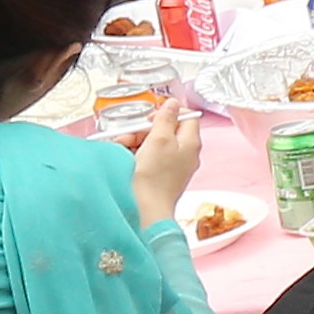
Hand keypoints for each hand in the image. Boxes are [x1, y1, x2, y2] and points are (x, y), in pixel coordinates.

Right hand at [128, 89, 201, 225]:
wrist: (145, 210)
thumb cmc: (154, 177)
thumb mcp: (159, 139)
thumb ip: (166, 119)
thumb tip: (173, 103)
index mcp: (191, 143)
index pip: (187, 117)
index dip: (169, 112)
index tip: (152, 117)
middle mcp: (186, 154)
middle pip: (167, 130)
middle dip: (145, 129)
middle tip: (131, 134)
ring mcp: (173, 165)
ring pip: (154, 142)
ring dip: (136, 140)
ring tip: (122, 146)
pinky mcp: (160, 175)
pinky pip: (148, 156)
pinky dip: (135, 153)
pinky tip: (123, 156)